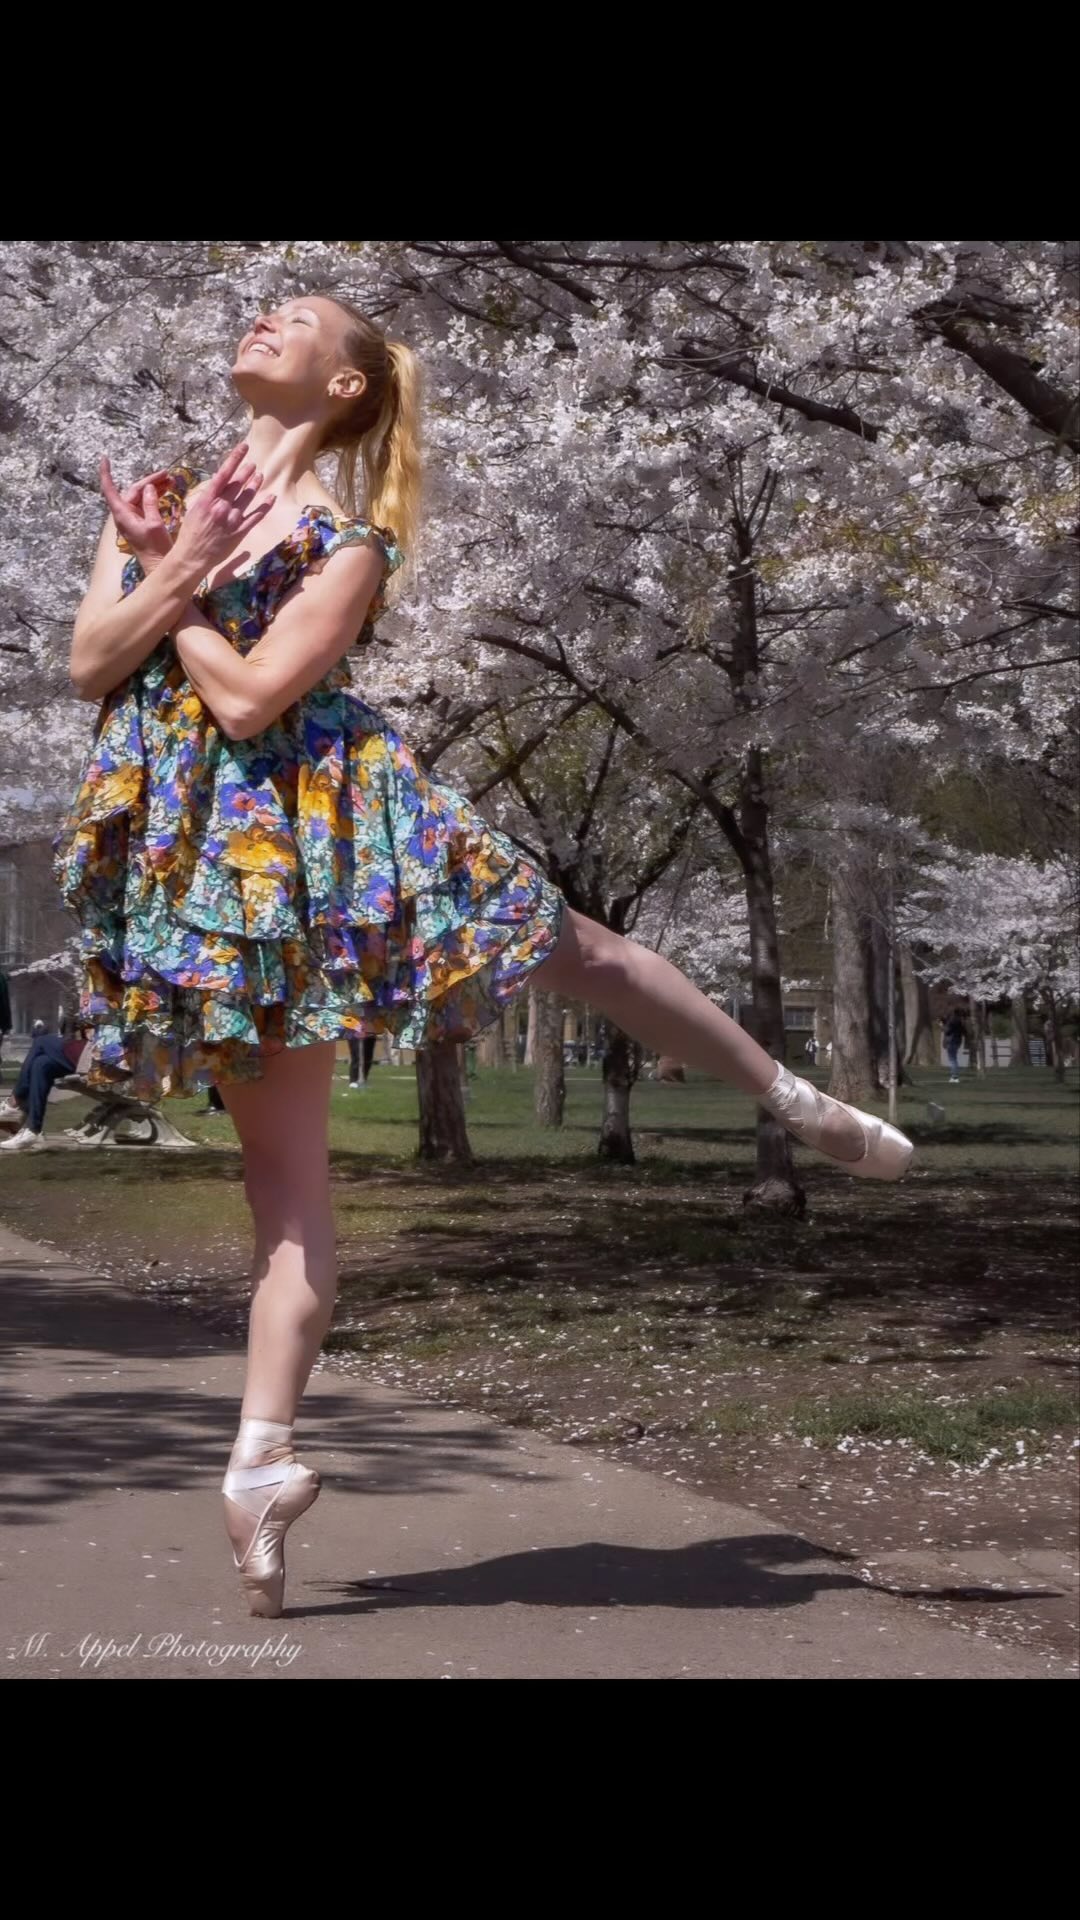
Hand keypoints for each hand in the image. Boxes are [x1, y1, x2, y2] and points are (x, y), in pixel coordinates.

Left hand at [100, 459, 174, 571]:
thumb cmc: (156, 549)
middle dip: (149, 481)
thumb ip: (151, 504)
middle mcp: (124, 515)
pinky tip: (167, 491)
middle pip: (133, 491)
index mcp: (122, 514)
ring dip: (155, 488)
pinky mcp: (140, 522)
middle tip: (167, 474)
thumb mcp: (154, 524)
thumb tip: (149, 488)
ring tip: (170, 481)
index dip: (106, 474)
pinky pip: (146, 504)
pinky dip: (155, 497)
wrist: (159, 567)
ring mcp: (132, 518)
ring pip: (141, 497)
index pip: (110, 490)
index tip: (105, 459)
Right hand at [170, 444, 274, 579]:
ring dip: (255, 485)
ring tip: (260, 475)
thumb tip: (218, 486)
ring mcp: (232, 518)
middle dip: (246, 472)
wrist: (193, 556)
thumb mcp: (194, 509)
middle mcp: (222, 506)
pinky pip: (256, 516)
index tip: (243, 448)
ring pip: (248, 497)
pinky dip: (265, 507)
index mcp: (208, 499)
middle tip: (253, 464)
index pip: (224, 473)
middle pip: (238, 484)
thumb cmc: (190, 533)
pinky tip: (271, 498)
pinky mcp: (240, 531)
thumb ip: (207, 497)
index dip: (235, 458)